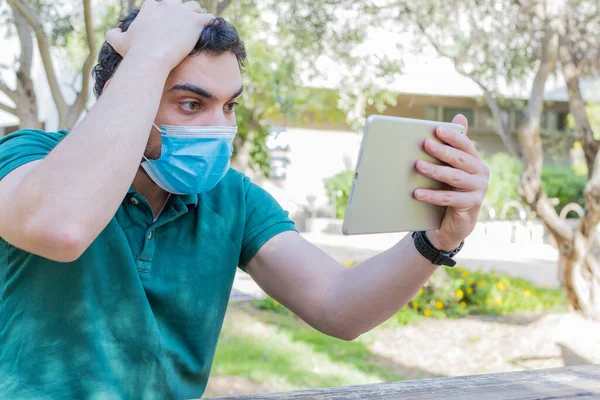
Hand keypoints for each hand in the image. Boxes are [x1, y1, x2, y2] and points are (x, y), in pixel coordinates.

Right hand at [105, 0, 213, 70]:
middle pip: (176, 3)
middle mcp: (167, 5)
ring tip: (197, 25)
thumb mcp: (118, 42)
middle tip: (181, 26)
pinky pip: (208, 18)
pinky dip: (210, 23)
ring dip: (196, 14)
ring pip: (193, 7)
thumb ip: (113, 34)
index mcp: (150, 7)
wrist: (151, 57)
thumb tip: (113, 32)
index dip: (160, 13)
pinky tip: (211, 30)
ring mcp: (182, 12)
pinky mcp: (195, 22)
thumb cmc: (134, 52)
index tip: (163, 24)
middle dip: (178, 12)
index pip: (156, 4)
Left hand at [414, 114, 489, 250]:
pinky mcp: (471, 205)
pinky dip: (432, 195)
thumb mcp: (448, 168)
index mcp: (476, 161)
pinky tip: (416, 193)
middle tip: (424, 144)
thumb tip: (460, 115)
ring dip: (435, 171)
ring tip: (418, 165)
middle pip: (460, 159)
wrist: (451, 224)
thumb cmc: (448, 190)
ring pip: (455, 177)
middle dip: (442, 151)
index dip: (452, 136)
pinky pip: (449, 198)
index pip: (465, 145)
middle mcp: (481, 173)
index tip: (436, 129)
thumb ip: (452, 146)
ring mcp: (478, 190)